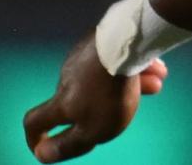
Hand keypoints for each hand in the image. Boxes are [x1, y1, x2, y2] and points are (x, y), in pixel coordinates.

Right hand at [22, 31, 167, 162]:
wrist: (126, 42)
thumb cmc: (109, 93)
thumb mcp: (92, 130)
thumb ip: (69, 144)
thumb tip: (43, 155)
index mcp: (61, 101)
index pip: (35, 121)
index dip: (35, 137)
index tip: (44, 145)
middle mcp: (67, 77)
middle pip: (80, 98)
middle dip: (105, 108)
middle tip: (130, 111)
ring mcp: (84, 55)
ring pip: (106, 77)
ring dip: (130, 84)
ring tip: (157, 83)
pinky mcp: (103, 39)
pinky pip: (117, 59)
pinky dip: (134, 68)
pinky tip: (156, 68)